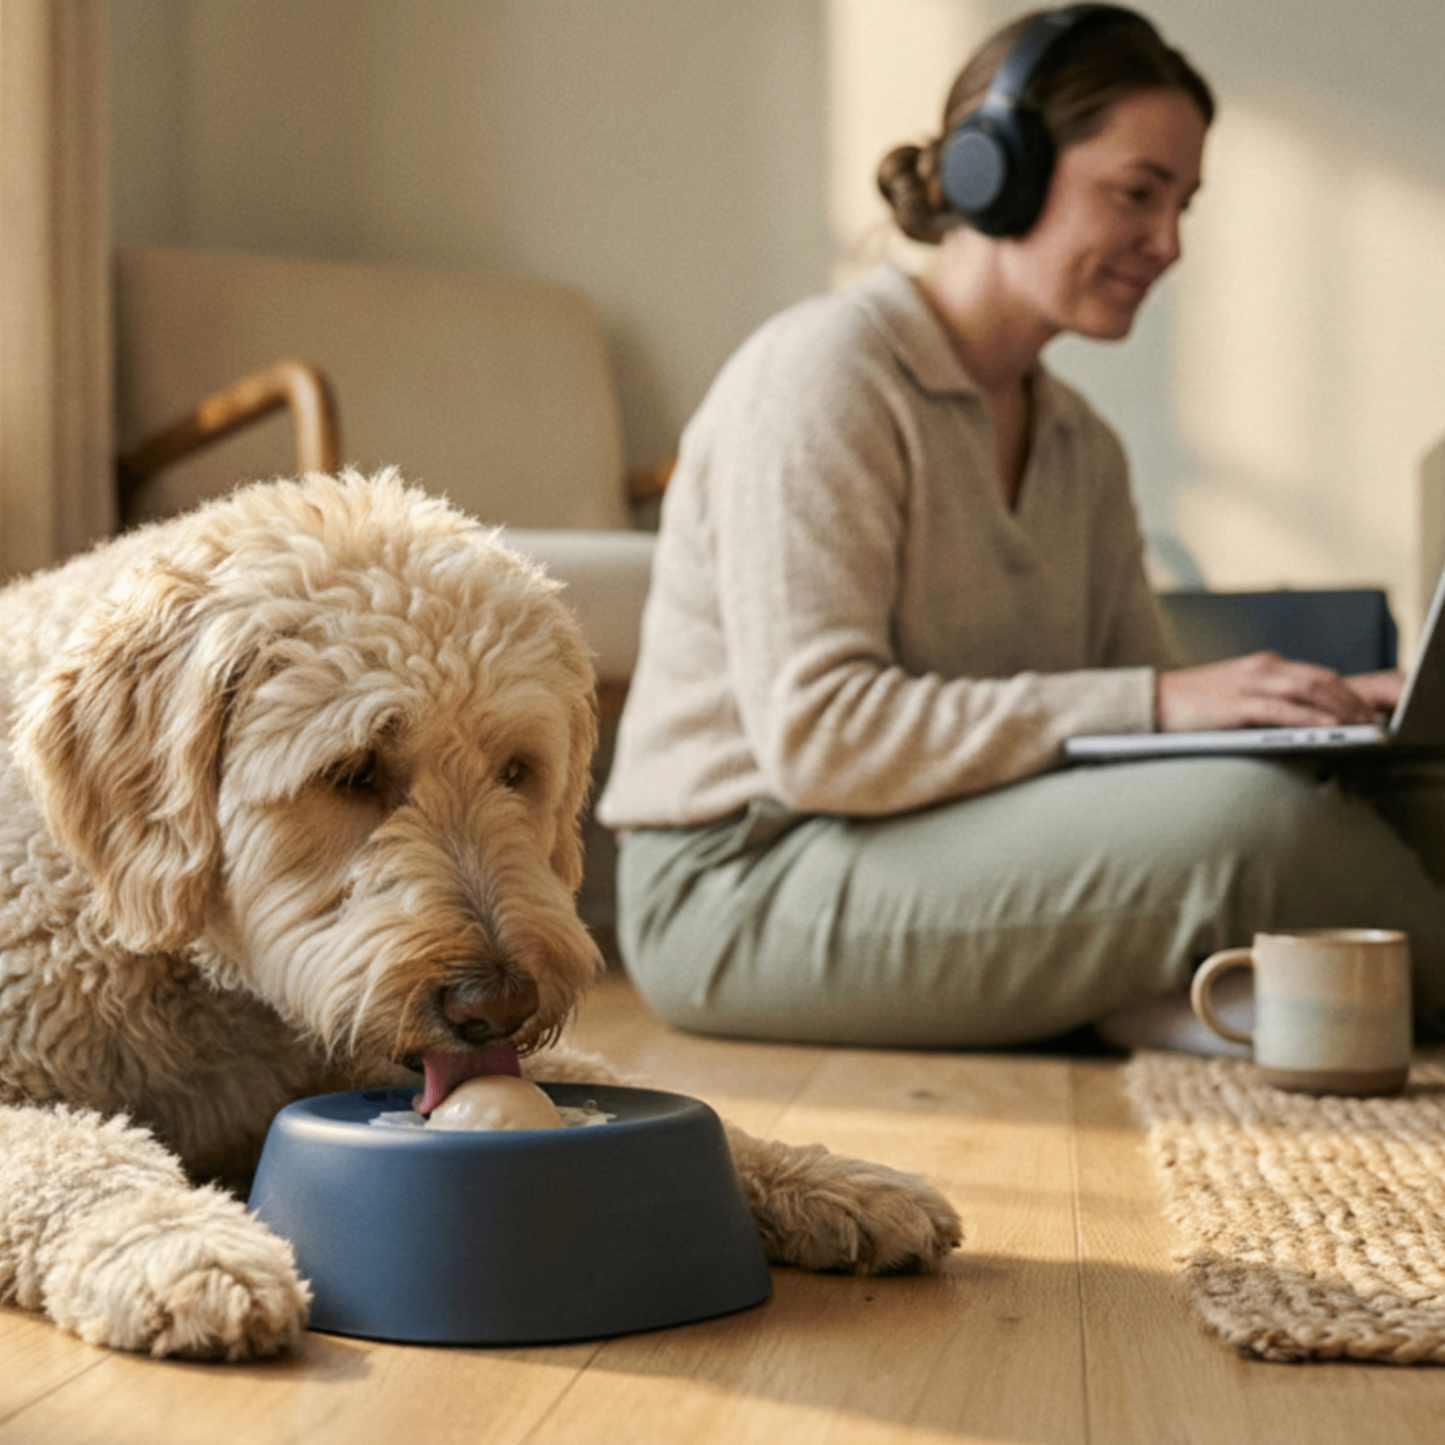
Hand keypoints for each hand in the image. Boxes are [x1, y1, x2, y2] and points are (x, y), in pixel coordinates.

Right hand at [1156, 652, 1399, 732]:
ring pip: (1309, 690)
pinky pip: (1282, 709)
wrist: (1151, 701)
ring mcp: (1249, 684)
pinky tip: (1330, 727)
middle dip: (1353, 699)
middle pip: (1321, 679)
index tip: (1369, 710)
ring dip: (1341, 708)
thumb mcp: (1236, 694)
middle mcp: (1261, 668)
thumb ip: (1266, 698)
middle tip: (1375, 720)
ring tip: (1363, 725)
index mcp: (1263, 665)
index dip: (1348, 691)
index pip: (1317, 674)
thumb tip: (1301, 719)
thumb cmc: (1192, 704)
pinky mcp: (1236, 705)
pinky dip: (1311, 717)